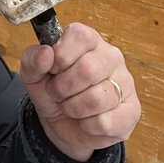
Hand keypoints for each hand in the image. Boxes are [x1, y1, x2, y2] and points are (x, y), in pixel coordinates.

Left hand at [19, 22, 140, 161]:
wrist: (63, 126)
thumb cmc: (53, 93)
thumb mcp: (34, 76)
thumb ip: (32, 60)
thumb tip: (45, 53)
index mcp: (89, 41)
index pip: (80, 35)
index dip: (60, 55)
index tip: (52, 69)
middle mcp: (111, 57)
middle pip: (89, 68)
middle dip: (63, 87)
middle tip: (57, 93)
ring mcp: (125, 83)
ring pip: (97, 98)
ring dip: (73, 108)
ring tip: (71, 107)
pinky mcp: (131, 112)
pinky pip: (105, 122)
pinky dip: (87, 125)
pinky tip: (87, 121)